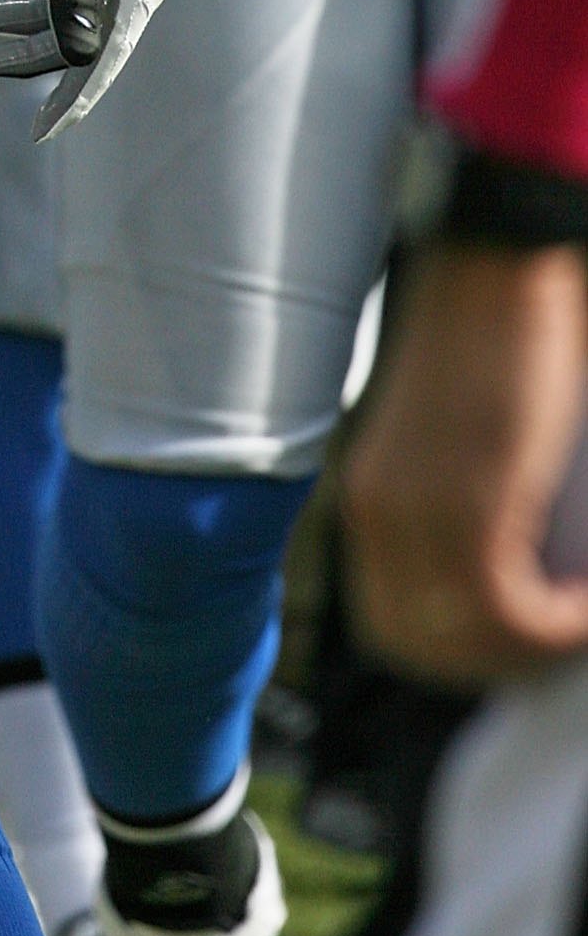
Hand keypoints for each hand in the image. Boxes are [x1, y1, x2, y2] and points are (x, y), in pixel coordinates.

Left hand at [346, 242, 587, 685]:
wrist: (495, 272)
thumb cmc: (493, 344)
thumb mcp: (455, 443)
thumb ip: (460, 506)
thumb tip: (512, 574)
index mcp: (369, 502)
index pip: (393, 627)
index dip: (461, 652)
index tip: (522, 640)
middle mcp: (377, 515)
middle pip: (424, 649)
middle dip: (500, 664)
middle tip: (559, 640)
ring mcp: (417, 512)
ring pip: (472, 642)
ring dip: (539, 649)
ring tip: (582, 619)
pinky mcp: (469, 504)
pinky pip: (511, 612)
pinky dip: (560, 626)